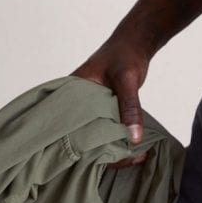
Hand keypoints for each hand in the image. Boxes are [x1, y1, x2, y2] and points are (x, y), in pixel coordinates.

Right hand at [71, 34, 151, 168]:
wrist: (135, 43)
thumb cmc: (125, 53)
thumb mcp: (127, 79)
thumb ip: (129, 106)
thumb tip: (134, 138)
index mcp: (72, 93)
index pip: (66, 125)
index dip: (77, 146)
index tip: (98, 160)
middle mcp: (77, 103)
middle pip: (81, 136)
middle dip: (100, 152)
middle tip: (126, 159)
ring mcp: (89, 108)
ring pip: (95, 136)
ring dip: (112, 148)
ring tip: (135, 156)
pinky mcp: (102, 111)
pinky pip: (107, 130)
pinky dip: (118, 140)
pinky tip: (135, 149)